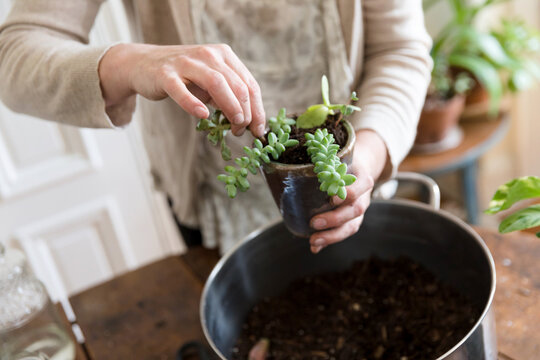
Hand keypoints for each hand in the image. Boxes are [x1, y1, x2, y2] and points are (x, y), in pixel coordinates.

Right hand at [98, 43, 264, 135]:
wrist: (143, 65)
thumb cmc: (183, 78)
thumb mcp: (210, 84)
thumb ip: (229, 97)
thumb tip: (250, 122)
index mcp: (224, 55)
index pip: (249, 84)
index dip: (258, 109)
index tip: (259, 131)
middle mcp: (208, 55)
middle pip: (237, 85)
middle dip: (245, 113)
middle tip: (242, 131)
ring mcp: (186, 63)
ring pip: (216, 83)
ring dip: (230, 107)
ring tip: (233, 126)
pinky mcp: (165, 74)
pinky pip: (181, 90)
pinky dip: (193, 103)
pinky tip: (203, 116)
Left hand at [309, 130, 388, 253]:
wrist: (356, 170)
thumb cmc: (340, 163)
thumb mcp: (336, 159)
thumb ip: (323, 164)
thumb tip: (292, 170)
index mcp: (361, 178)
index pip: (362, 185)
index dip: (350, 193)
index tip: (333, 198)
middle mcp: (363, 196)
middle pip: (356, 210)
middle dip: (335, 218)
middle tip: (314, 222)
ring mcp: (359, 210)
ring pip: (352, 225)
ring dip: (332, 236)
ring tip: (313, 241)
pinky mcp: (352, 221)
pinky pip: (343, 233)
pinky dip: (328, 241)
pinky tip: (314, 247)